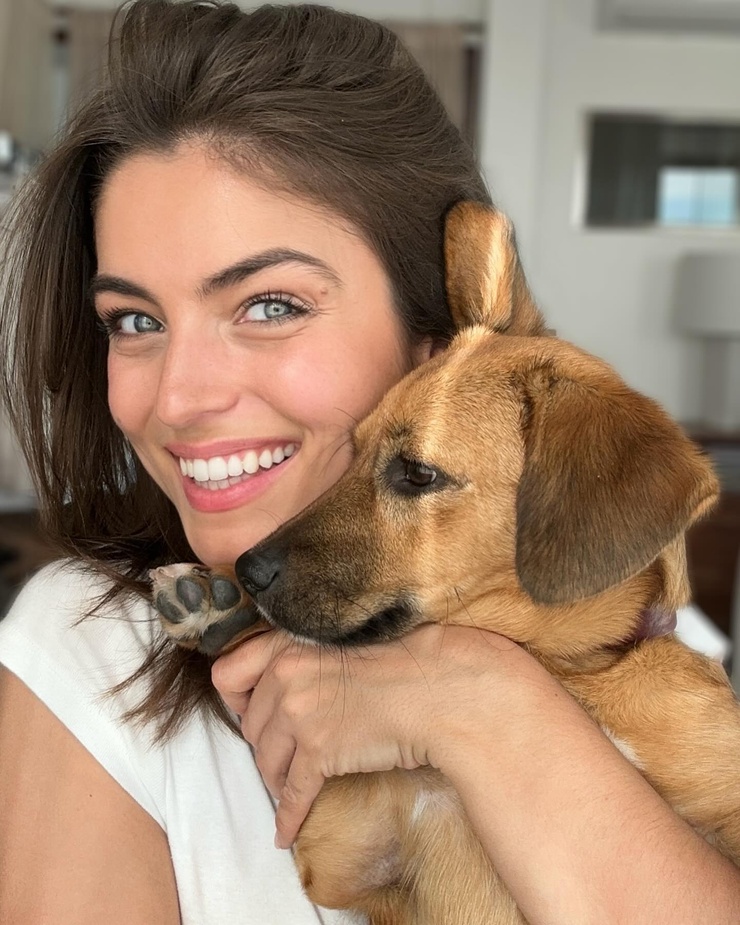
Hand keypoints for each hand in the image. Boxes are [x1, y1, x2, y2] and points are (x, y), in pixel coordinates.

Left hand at [211, 623, 519, 847]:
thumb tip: (284, 688)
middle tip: (287, 750)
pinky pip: (292, 795)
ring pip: (266, 762)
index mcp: (285, 644)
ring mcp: (299, 715)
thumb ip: (303, 659)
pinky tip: (283, 834)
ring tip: (293, 783)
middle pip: (250, 727)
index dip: (236, 699)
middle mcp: (284, 677)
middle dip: (266, 743)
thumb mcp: (338, 644)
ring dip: (278, 777)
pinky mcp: (319, 753)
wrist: (437, 688)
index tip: (250, 711)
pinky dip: (287, 818)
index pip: (227, 675)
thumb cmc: (400, 661)